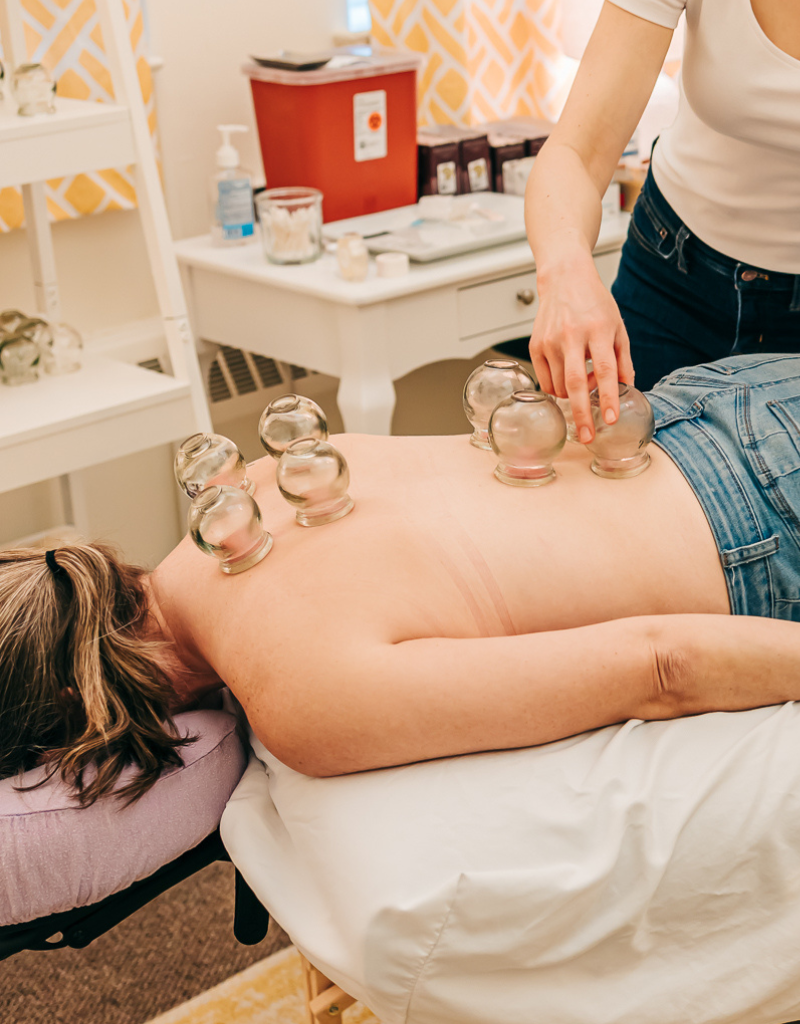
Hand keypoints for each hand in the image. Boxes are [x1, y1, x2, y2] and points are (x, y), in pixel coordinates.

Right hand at [529, 256, 634, 442]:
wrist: (564, 278)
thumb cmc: (594, 303)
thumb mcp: (618, 326)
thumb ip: (622, 359)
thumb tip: (626, 388)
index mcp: (598, 329)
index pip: (604, 369)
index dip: (607, 396)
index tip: (610, 418)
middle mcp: (571, 335)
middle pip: (575, 383)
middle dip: (581, 413)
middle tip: (587, 436)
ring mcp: (550, 341)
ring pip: (560, 385)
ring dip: (573, 397)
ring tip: (584, 387)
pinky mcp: (535, 346)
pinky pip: (546, 380)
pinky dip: (558, 389)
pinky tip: (567, 379)